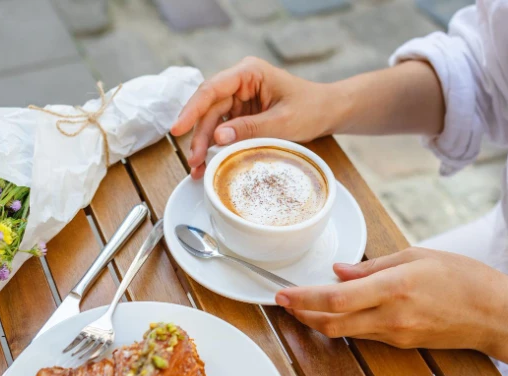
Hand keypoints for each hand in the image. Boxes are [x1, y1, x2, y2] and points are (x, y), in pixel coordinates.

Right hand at [170, 57, 335, 178]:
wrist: (329, 111)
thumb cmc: (312, 109)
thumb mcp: (283, 122)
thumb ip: (251, 128)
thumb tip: (218, 137)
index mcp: (249, 73)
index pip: (211, 89)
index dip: (192, 110)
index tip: (177, 129)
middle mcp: (240, 82)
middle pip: (209, 109)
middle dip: (200, 136)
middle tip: (194, 162)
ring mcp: (240, 98)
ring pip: (213, 121)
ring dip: (205, 144)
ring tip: (198, 169)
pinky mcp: (243, 113)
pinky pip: (224, 129)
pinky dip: (217, 146)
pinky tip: (209, 163)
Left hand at [275, 247, 507, 351]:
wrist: (495, 315)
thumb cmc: (463, 277)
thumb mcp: (417, 257)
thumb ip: (373, 266)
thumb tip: (339, 271)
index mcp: (395, 287)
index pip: (337, 298)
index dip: (304, 298)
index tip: (282, 294)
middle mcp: (391, 316)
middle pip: (332, 323)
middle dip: (302, 314)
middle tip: (283, 301)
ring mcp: (396, 335)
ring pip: (344, 333)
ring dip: (319, 321)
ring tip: (301, 306)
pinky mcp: (401, 344)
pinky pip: (363, 335)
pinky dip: (344, 324)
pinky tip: (336, 312)